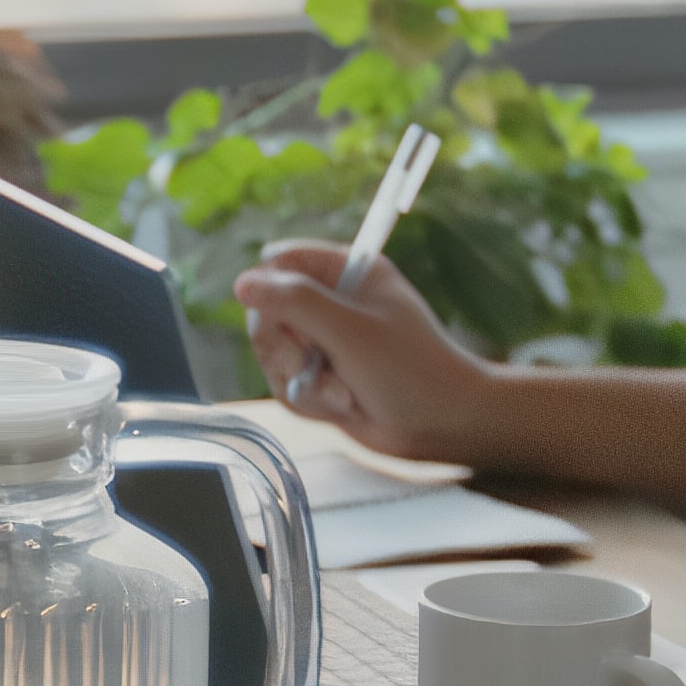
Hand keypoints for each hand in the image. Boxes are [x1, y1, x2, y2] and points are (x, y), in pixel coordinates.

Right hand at [230, 243, 504, 459]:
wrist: (443, 425)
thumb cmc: (411, 370)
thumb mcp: (350, 330)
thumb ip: (296, 302)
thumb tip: (242, 283)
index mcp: (347, 272)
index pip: (282, 261)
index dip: (268, 288)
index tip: (277, 317)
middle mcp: (333, 301)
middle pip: (267, 312)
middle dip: (285, 348)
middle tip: (308, 363)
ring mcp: (326, 340)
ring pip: (274, 354)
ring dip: (302, 382)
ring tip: (342, 394)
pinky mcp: (323, 375)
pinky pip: (287, 384)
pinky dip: (309, 401)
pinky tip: (342, 406)